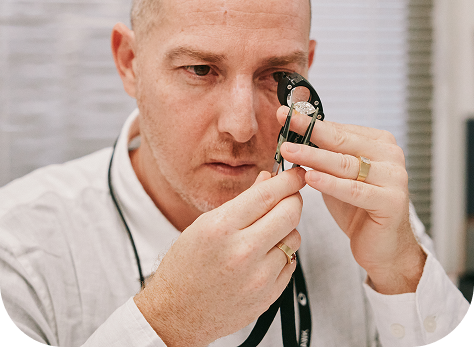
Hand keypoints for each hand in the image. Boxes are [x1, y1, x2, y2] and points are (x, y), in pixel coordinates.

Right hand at [134, 167, 305, 346]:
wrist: (177, 312)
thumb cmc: (186, 265)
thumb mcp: (206, 224)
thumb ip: (243, 200)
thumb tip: (269, 179)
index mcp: (221, 228)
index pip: (267, 195)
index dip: (288, 180)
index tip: (296, 173)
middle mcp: (242, 252)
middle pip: (290, 213)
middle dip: (294, 198)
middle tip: (290, 195)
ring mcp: (258, 277)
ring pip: (294, 237)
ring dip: (287, 227)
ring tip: (268, 230)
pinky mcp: (268, 296)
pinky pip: (291, 263)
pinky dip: (283, 252)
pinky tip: (265, 253)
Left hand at [277, 106, 425, 294]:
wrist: (384, 247)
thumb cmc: (358, 208)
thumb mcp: (337, 175)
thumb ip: (324, 154)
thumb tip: (293, 132)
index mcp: (378, 142)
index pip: (338, 129)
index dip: (310, 122)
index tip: (286, 114)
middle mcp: (390, 155)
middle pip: (341, 141)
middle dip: (309, 131)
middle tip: (285, 123)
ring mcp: (393, 178)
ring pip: (345, 164)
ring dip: (313, 156)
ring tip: (288, 151)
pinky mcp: (391, 201)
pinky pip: (354, 190)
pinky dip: (330, 184)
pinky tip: (310, 178)